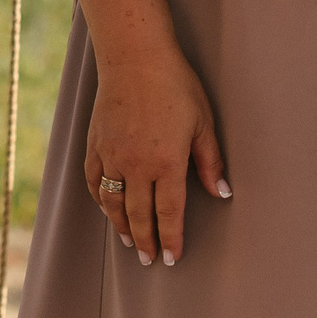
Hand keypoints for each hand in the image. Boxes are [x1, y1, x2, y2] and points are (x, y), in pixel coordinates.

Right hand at [84, 49, 229, 267]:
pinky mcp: (95, 144)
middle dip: (146, 241)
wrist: (135, 57)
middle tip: (149, 260)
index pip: (168, 213)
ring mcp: (111, 155)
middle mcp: (135, 164)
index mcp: (166, 162)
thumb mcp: (203, 122)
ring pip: (113, 203)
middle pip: (139, 215)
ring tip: (129, 242)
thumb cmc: (175, 85)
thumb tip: (222, 192)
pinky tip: (107, 208)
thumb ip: (210, 161)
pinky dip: (100, 200)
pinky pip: (95, 181)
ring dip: (122, 226)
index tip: (171, 258)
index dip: (171, 239)